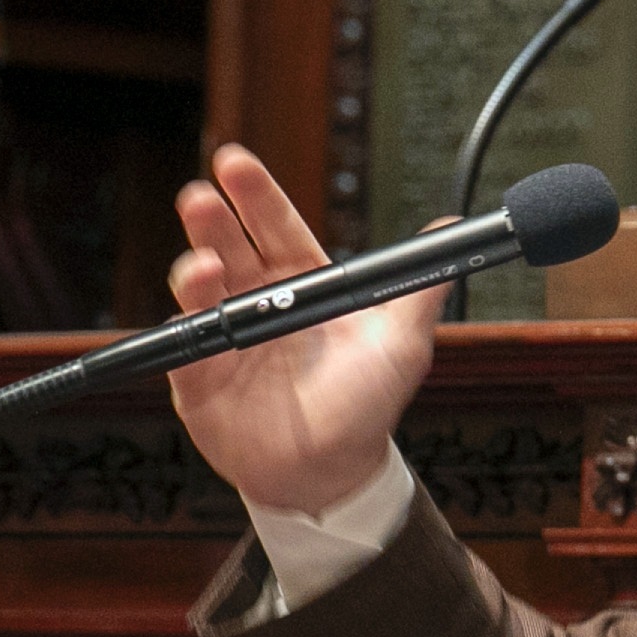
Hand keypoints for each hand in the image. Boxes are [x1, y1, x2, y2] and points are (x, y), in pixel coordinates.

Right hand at [165, 145, 443, 516]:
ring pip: (199, 290)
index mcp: (301, 285)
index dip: (254, 194)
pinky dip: (184, 328)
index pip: (273, 226)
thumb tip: (452, 230)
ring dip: (195, 269)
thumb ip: (420, 289)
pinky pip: (185, 347)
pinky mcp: (200, 378)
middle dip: (211, 218)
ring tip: (205, 265)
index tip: (234, 162)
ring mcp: (227, 338)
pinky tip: (191, 315)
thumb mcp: (401, 345)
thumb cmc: (366, 406)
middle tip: (201, 196)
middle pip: (228, 246)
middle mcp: (259, 303)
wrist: (332, 474)